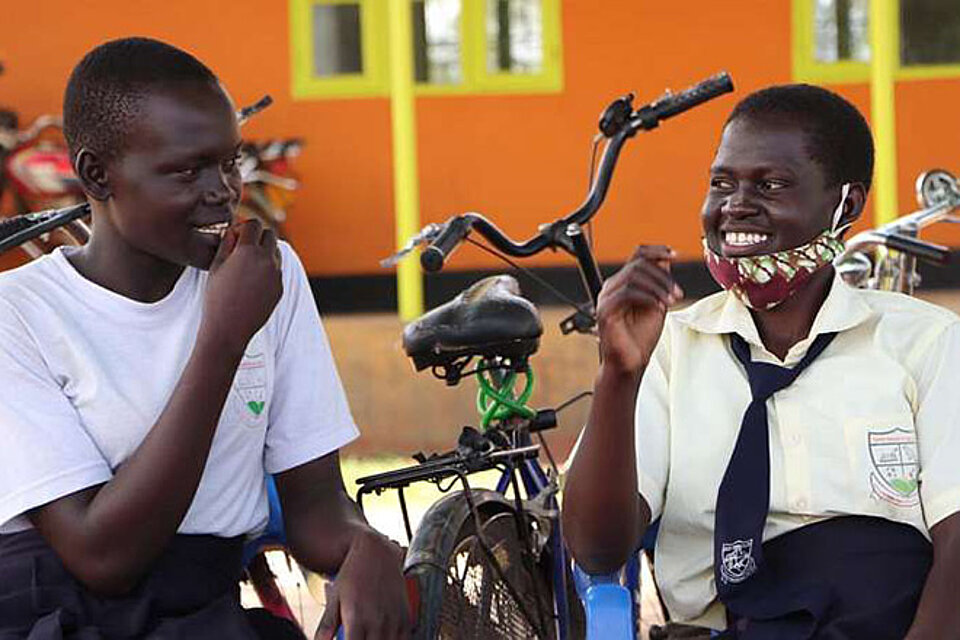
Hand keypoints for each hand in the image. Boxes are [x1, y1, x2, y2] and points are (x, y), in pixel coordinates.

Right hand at [201, 219, 281, 354]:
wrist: (229, 328)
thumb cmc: (216, 297)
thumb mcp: (215, 267)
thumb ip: (226, 244)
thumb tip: (234, 231)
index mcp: (248, 252)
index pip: (253, 224)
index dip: (243, 227)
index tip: (235, 236)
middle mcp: (266, 260)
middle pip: (270, 234)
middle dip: (257, 236)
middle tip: (243, 247)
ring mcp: (276, 275)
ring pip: (276, 252)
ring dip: (265, 252)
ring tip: (247, 265)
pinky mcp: (280, 288)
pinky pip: (277, 271)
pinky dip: (268, 270)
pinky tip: (252, 282)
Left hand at [315, 529, 411, 639]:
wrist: (377, 551)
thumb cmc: (353, 573)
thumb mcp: (335, 597)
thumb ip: (327, 625)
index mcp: (357, 620)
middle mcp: (377, 622)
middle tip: (358, 637)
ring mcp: (393, 619)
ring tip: (370, 637)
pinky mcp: (405, 616)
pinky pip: (405, 639)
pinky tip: (385, 637)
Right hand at [596, 245, 682, 374]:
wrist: (630, 363)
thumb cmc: (641, 337)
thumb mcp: (657, 303)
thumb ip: (659, 283)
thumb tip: (665, 260)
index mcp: (622, 283)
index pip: (637, 255)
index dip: (657, 251)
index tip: (675, 255)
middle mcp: (612, 287)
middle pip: (638, 264)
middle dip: (663, 277)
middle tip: (677, 293)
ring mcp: (606, 298)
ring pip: (633, 276)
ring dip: (658, 287)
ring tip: (671, 301)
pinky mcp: (605, 311)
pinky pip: (627, 293)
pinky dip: (647, 297)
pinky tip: (658, 307)